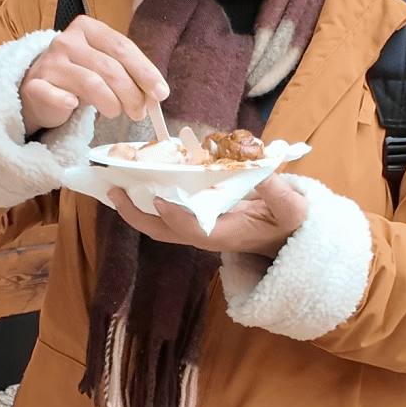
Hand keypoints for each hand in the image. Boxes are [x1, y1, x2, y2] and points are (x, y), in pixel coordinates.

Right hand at [20, 16, 168, 133]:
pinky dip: (66, 102)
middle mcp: (67, 40)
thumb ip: (128, 74)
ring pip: (90, 82)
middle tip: (140, 112)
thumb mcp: (105, 67)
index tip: (161, 93)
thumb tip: (156, 92)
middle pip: (109, 66)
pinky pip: (55, 95)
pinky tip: (74, 106)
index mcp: (88, 28)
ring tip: (117, 113)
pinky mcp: (36, 85)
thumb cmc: (79, 76)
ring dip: (111, 102)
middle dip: (131, 93)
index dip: (145, 71)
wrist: (39, 89)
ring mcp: (50, 62)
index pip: (122, 47)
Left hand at [108, 173, 307, 258]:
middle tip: (114, 190)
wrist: (287, 236)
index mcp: (224, 235)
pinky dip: (151, 197)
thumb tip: (262, 170)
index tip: (160, 198)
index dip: (175, 216)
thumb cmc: (288, 223)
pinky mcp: (198, 219)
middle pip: (162, 231)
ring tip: (117, 185)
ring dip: (137, 207)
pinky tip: (141, 179)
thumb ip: (278, 191)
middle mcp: (204, 234)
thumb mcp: (291, 208)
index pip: (192, 229)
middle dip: (136, 214)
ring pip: (160, 224)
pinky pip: (168, 211)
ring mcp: (199, 227)